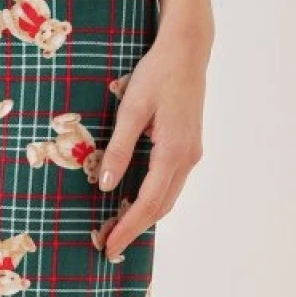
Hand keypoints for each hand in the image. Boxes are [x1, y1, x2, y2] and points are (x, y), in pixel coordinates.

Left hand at [96, 26, 209, 261]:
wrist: (188, 50)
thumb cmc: (157, 74)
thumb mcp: (131, 109)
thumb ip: (119, 149)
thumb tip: (104, 186)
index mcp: (173, 152)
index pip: (148, 202)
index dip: (127, 227)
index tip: (109, 246)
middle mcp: (187, 158)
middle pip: (160, 207)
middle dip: (134, 228)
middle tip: (108, 246)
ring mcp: (191, 154)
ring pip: (167, 198)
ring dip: (143, 216)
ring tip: (116, 229)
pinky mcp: (189, 147)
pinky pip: (170, 184)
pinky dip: (152, 200)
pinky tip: (132, 203)